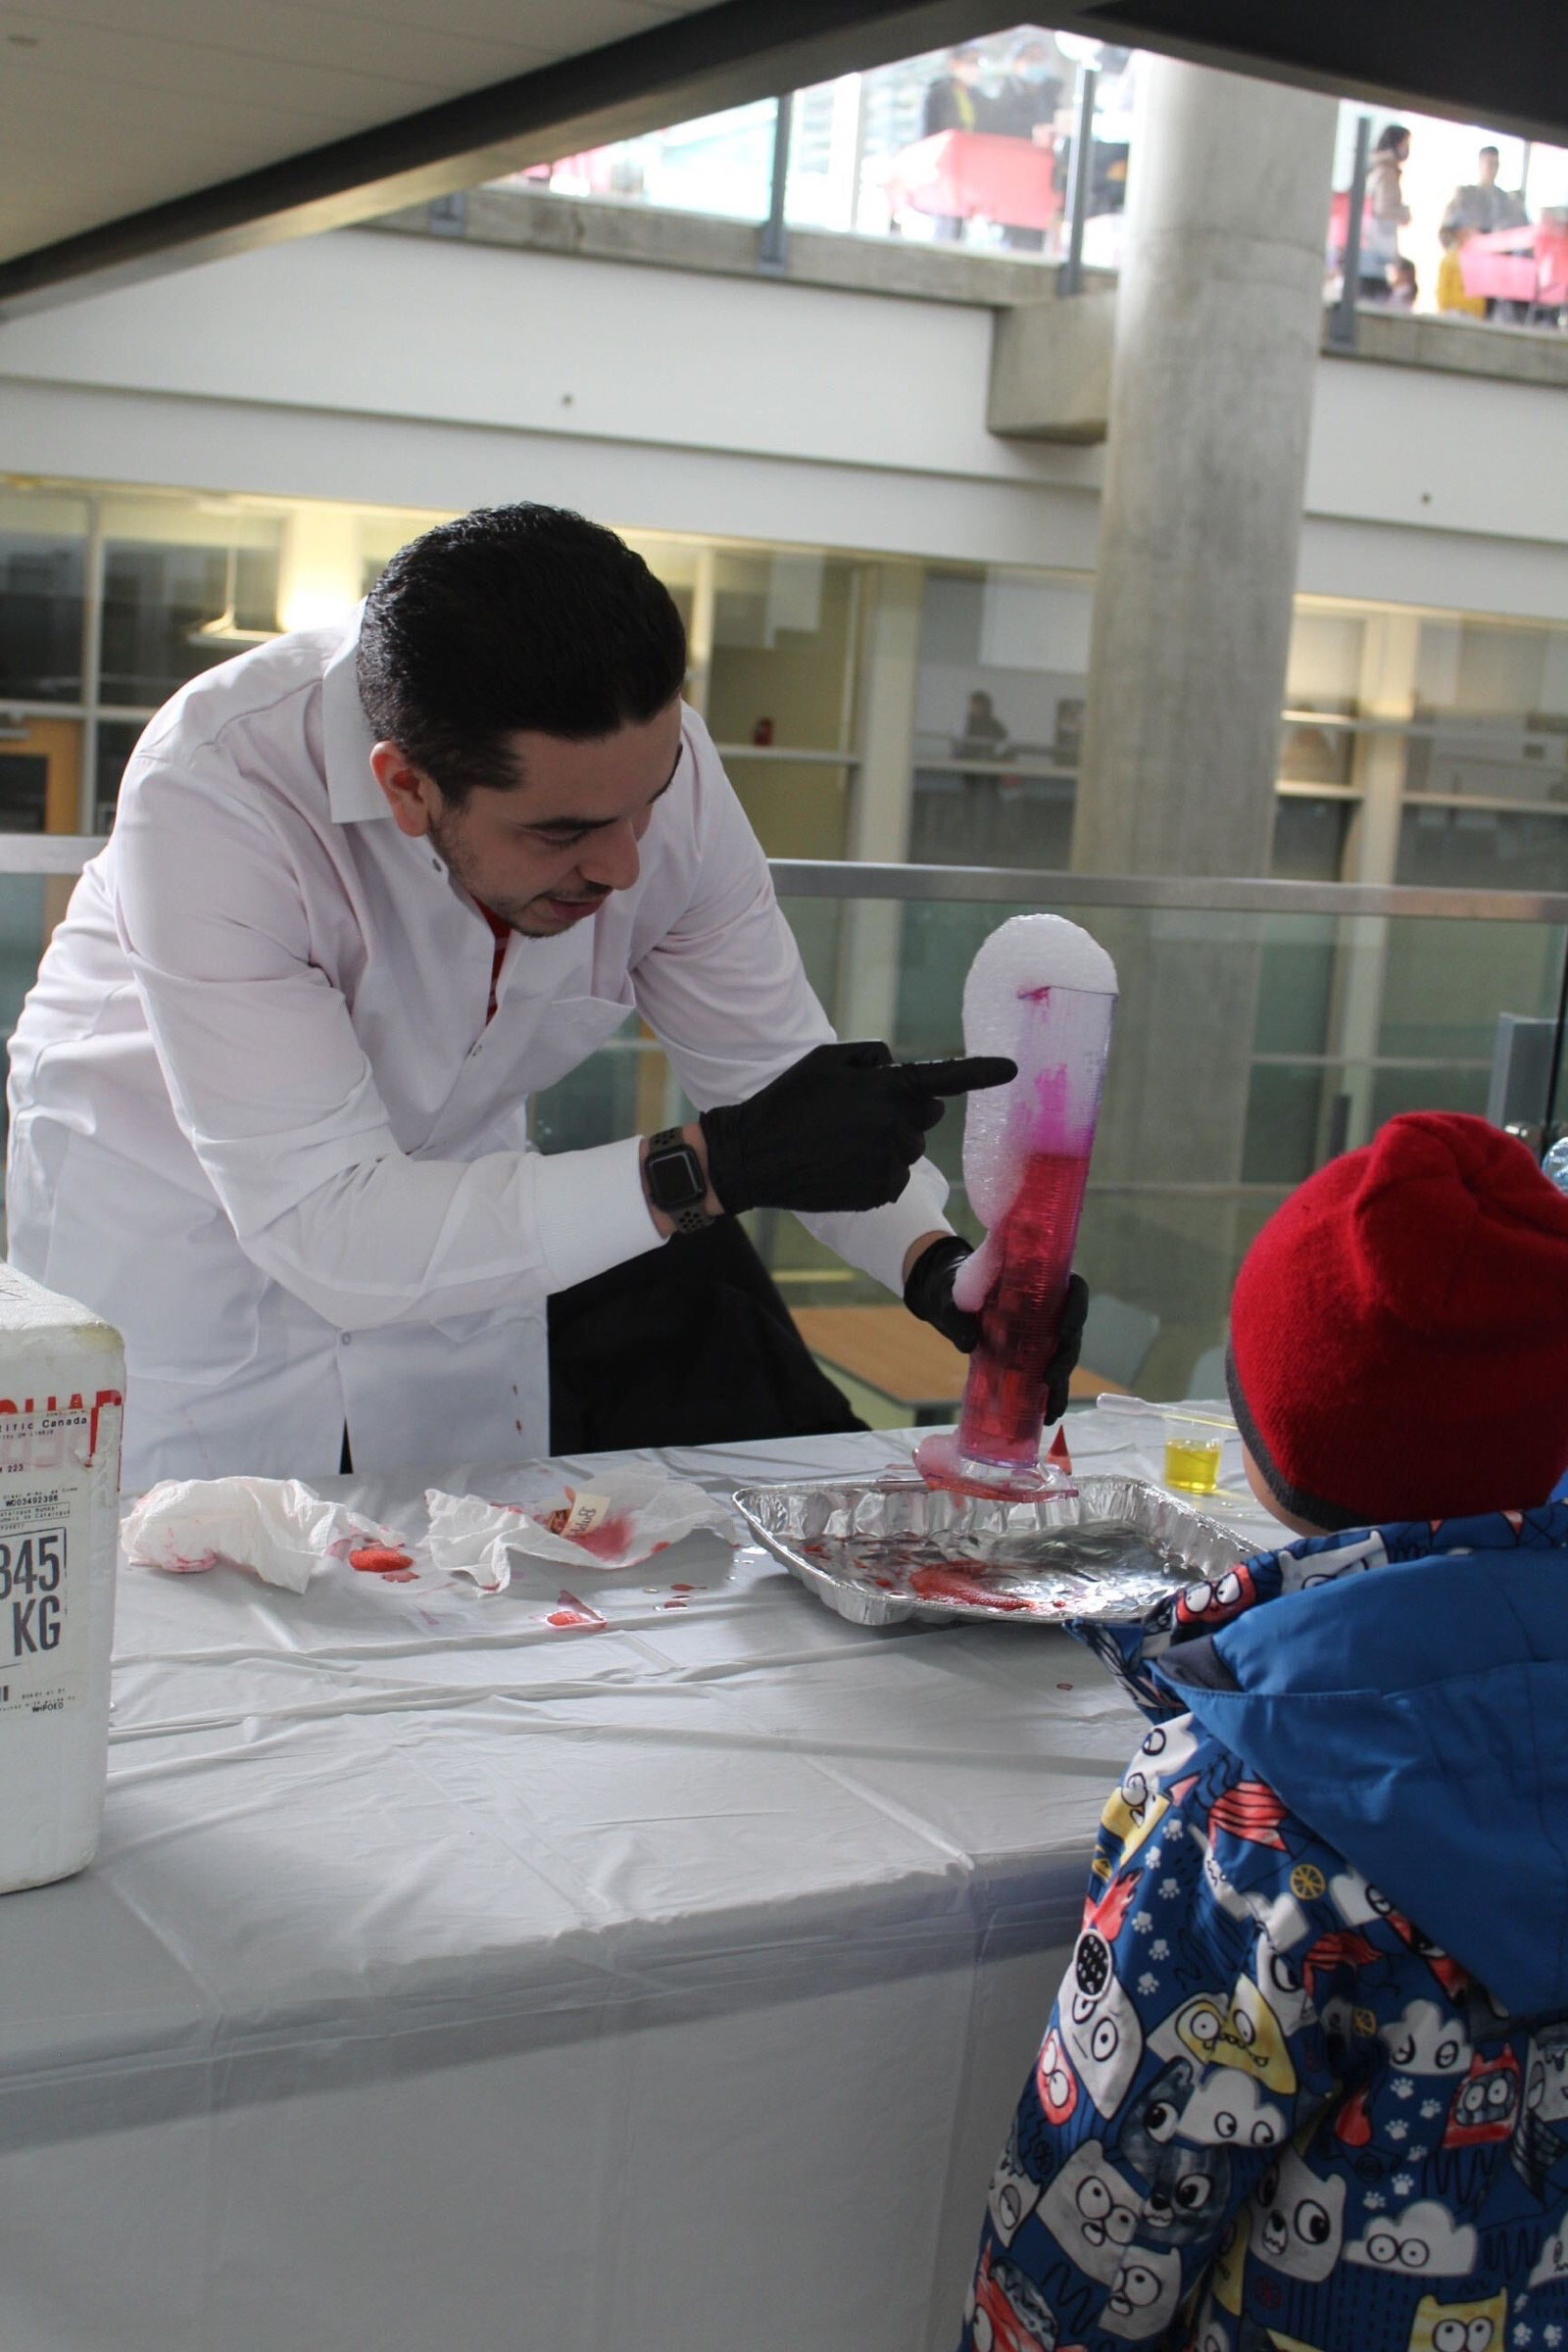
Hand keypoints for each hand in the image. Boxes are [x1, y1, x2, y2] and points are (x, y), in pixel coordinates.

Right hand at [698, 1041, 1015, 1216]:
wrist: (753, 1156)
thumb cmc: (787, 1101)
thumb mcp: (825, 1059)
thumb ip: (872, 1056)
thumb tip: (898, 1067)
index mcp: (884, 1088)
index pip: (943, 1078)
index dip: (981, 1072)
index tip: (1012, 1068)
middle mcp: (893, 1125)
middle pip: (929, 1114)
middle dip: (906, 1110)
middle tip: (862, 1112)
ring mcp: (888, 1162)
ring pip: (910, 1148)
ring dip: (888, 1143)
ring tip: (842, 1141)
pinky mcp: (879, 1192)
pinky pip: (896, 1178)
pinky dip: (877, 1172)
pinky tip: (842, 1166)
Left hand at [904, 1236, 1089, 1423]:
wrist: (946, 1301)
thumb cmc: (952, 1289)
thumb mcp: (950, 1298)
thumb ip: (955, 1315)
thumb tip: (969, 1343)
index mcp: (1038, 1279)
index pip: (1075, 1289)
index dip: (1076, 1309)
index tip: (1065, 1331)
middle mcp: (1048, 1305)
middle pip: (1073, 1328)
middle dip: (1067, 1356)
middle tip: (1050, 1378)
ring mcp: (1042, 1331)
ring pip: (1064, 1354)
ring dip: (1062, 1381)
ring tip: (1053, 1408)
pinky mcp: (1032, 1353)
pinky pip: (1048, 1372)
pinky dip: (1051, 1394)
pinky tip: (1048, 1414)